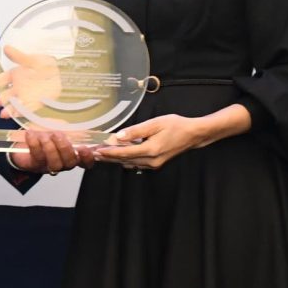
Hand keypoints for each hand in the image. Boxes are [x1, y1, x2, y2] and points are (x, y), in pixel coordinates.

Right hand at [0, 44, 60, 117]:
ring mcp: (27, 95)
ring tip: (3, 114)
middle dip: (0, 99)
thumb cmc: (47, 65)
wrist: (64, 74)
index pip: (3, 79)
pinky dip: (21, 112)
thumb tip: (5, 47)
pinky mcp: (36, 103)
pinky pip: (27, 109)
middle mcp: (20, 86)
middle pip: (7, 94)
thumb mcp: (33, 60)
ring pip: (15, 103)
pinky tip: (15, 115)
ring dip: (9, 109)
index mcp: (17, 74)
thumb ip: (19, 56)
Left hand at [4, 128, 89, 175]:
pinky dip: (34, 144)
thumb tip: (85, 128)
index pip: (86, 162)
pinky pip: (37, 157)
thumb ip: (73, 129)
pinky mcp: (35, 165)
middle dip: (65, 149)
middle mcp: (63, 163)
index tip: (84, 148)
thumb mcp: (62, 126)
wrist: (27, 137)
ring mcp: (49, 166)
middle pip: (70, 163)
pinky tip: (31, 134)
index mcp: (73, 154)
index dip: (88, 158)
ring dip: (50, 148)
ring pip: (55, 164)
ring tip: (44, 135)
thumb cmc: (48, 131)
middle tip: (57, 134)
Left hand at [91, 113, 213, 171]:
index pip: (124, 152)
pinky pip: (136, 163)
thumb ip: (136, 130)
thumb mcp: (155, 123)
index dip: (109, 152)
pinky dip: (126, 160)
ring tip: (102, 154)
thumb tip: (119, 136)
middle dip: (108, 157)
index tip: (97, 150)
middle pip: (124, 160)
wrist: (192, 135)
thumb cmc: (176, 126)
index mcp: (150, 149)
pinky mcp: (155, 164)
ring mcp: (154, 164)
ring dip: (115, 159)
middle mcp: (151, 160)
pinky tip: (118, 156)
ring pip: (130, 163)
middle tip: (94, 154)